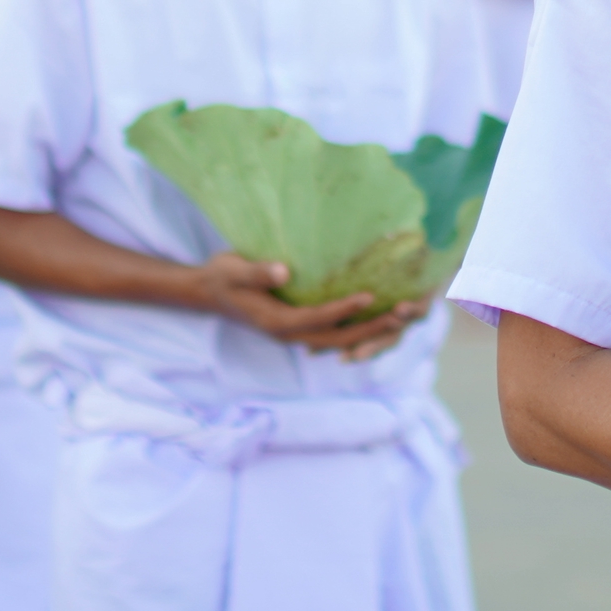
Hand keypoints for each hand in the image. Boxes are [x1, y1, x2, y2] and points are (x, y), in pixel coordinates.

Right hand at [189, 254, 424, 361]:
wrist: (209, 292)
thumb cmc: (221, 277)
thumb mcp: (233, 270)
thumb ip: (257, 272)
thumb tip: (284, 273)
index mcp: (275, 322)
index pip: (317, 318)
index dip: (344, 308)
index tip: (370, 295)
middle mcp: (290, 334)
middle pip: (338, 338)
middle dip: (371, 328)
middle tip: (402, 314)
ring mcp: (296, 333)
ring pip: (340, 340)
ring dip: (371, 332)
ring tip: (402, 318)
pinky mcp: (301, 326)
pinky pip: (335, 334)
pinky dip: (359, 330)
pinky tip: (380, 319)